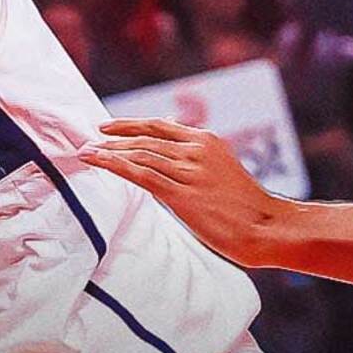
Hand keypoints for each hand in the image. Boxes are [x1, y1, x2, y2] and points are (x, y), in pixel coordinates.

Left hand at [80, 118, 287, 266]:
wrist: (267, 227)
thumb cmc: (245, 207)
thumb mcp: (222, 171)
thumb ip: (196, 160)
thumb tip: (169, 158)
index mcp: (207, 140)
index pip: (160, 126)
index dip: (130, 124)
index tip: (108, 127)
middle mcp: (196, 149)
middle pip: (145, 138)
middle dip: (113, 139)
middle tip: (88, 140)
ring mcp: (189, 170)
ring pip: (139, 153)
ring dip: (108, 152)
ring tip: (86, 153)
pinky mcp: (182, 194)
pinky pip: (140, 174)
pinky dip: (114, 164)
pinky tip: (97, 161)